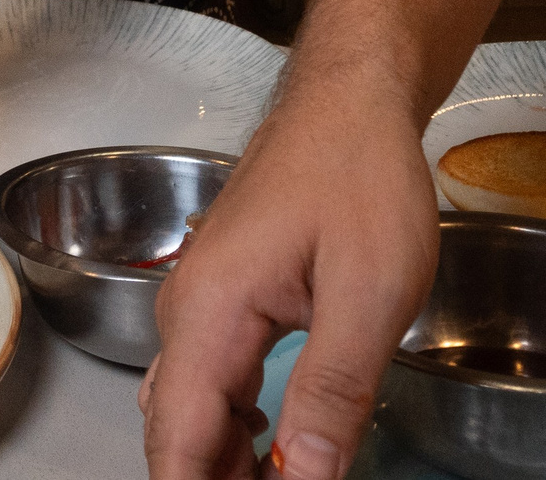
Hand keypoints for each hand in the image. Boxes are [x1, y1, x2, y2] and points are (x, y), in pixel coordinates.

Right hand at [144, 72, 439, 479]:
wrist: (349, 103)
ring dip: (224, 465)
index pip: (179, 441)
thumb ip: (333, 393)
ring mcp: (201, 303)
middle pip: (175, 433)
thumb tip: (306, 478)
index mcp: (212, 313)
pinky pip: (208, 381)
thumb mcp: (369, 293)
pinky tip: (270, 450)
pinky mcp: (223, 297)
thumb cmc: (360, 176)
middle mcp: (188, 312)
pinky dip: (230, 430)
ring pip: (189, 411)